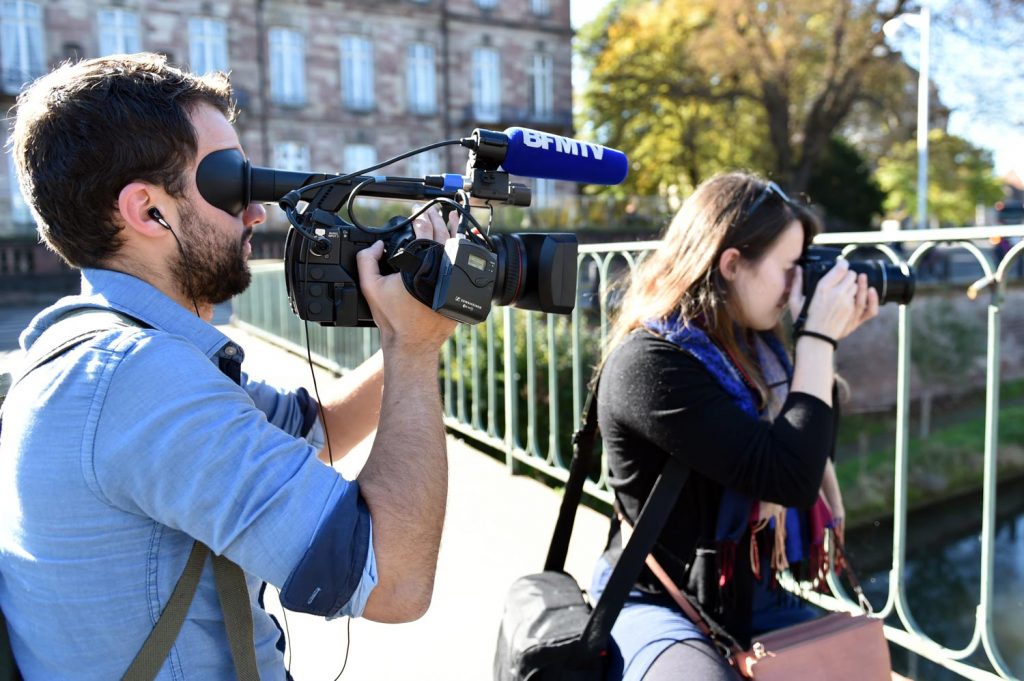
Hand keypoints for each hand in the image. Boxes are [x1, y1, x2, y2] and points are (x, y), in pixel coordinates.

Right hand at [356, 205, 457, 350]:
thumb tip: (376, 245)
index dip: (420, 220)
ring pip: (456, 249)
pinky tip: (463, 244)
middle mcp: (438, 270)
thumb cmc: (393, 317)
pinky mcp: (460, 291)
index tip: (418, 214)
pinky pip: (462, 266)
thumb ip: (367, 261)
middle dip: (437, 220)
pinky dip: (462, 252)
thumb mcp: (370, 287)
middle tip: (434, 211)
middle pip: (441, 237)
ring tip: (454, 218)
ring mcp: (452, 280)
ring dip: (454, 231)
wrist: (412, 342)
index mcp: (418, 265)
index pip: (422, 233)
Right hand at [800, 259, 878, 340]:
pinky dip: (871, 297)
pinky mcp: (854, 315)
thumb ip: (797, 283)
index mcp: (823, 288)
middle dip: (848, 275)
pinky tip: (871, 291)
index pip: (841, 268)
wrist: (815, 340)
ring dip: (856, 285)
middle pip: (852, 276)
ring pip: (859, 287)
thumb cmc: (803, 321)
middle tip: (843, 279)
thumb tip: (798, 269)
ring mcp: (848, 305)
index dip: (842, 264)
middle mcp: (838, 294)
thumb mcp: (795, 301)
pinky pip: (868, 304)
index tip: (840, 264)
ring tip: (852, 286)